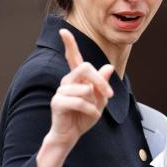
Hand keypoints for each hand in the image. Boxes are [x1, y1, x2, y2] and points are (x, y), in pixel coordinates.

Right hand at [47, 29, 113, 145]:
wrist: (71, 135)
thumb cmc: (83, 117)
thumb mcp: (99, 101)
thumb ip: (102, 85)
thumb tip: (108, 68)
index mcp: (76, 79)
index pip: (73, 57)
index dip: (69, 44)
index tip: (62, 30)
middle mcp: (67, 81)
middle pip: (85, 68)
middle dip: (101, 81)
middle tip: (109, 95)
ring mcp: (61, 91)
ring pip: (85, 88)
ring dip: (95, 102)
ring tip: (93, 112)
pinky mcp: (57, 102)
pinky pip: (80, 102)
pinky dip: (90, 111)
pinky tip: (90, 116)